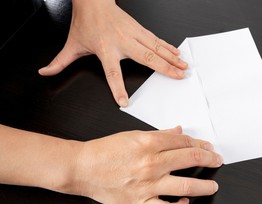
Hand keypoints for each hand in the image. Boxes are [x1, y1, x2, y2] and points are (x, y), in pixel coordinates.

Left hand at [38, 0, 186, 107]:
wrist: (93, 1)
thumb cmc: (86, 22)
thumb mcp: (72, 44)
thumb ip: (59, 61)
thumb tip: (45, 71)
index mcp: (106, 49)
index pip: (112, 73)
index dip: (118, 88)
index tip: (125, 102)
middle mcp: (123, 42)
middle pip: (146, 57)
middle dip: (164, 68)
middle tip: (178, 76)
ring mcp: (134, 34)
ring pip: (155, 48)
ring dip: (171, 58)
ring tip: (183, 66)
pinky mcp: (139, 29)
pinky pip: (156, 39)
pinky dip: (168, 47)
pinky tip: (176, 53)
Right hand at [71, 126, 222, 203]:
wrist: (82, 168)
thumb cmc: (105, 151)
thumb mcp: (133, 135)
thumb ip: (159, 134)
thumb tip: (179, 131)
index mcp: (150, 143)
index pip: (185, 142)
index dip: (201, 143)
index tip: (207, 147)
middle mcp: (152, 164)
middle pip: (191, 158)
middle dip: (210, 159)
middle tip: (217, 161)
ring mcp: (147, 185)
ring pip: (186, 186)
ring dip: (205, 186)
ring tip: (213, 186)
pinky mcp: (140, 203)